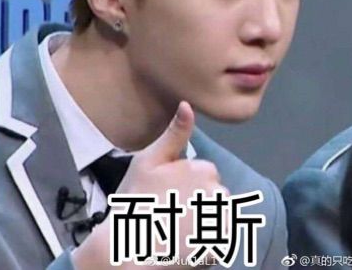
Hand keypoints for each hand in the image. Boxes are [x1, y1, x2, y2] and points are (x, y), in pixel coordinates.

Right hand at [72, 101, 227, 268]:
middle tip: (168, 210)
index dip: (184, 183)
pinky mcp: (221, 246)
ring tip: (176, 228)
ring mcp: (222, 222)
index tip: (166, 193)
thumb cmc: (137, 200)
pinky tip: (185, 242)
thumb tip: (187, 104)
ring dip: (203, 219)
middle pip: (212, 192)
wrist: (129, 247)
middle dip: (196, 199)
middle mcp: (219, 193)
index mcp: (204, 170)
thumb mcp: (149, 160)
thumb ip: (174, 133)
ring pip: (216, 213)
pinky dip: (207, 239)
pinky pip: (219, 237)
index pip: (203, 173)